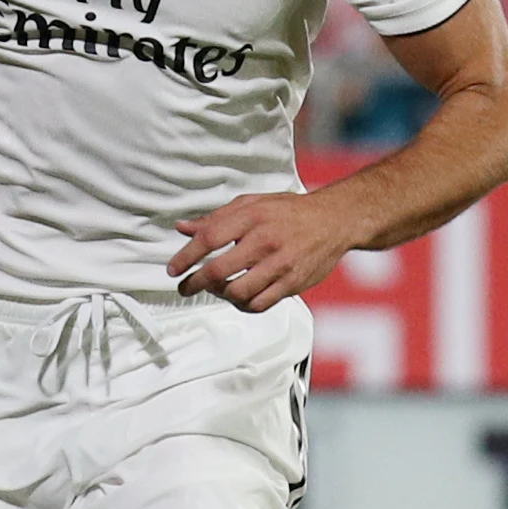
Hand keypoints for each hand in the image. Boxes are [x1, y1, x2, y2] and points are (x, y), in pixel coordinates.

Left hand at [168, 191, 363, 312]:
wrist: (335, 220)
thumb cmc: (289, 211)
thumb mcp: (252, 204)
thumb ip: (216, 218)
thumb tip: (182, 228)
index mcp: (252, 217)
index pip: (209, 238)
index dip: (186, 256)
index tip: (173, 269)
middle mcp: (266, 241)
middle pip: (219, 270)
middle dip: (195, 283)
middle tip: (185, 287)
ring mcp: (281, 265)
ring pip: (238, 293)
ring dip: (219, 294)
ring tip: (215, 289)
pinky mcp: (293, 283)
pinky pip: (260, 304)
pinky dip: (243, 305)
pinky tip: (237, 297)